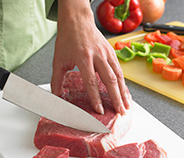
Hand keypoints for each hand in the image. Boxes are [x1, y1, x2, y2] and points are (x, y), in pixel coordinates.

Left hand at [51, 0, 130, 114]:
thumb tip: (56, 96)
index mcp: (83, 57)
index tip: (99, 110)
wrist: (77, 20)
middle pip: (110, 80)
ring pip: (118, 76)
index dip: (96, 97)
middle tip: (120, 112)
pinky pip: (120, 70)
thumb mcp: (58, 60)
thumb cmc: (68, 39)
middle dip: (116, 98)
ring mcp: (107, 54)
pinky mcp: (112, 53)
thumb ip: (57, 79)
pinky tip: (124, 93)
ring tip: (126, 106)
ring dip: (123, 93)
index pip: (91, 81)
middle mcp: (98, 56)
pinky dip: (123, 83)